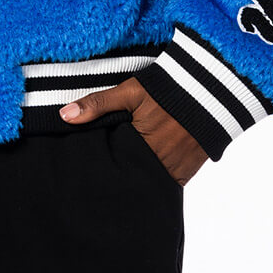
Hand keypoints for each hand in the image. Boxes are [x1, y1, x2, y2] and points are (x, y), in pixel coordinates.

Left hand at [59, 75, 208, 184]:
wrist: (209, 90)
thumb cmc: (165, 90)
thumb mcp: (129, 92)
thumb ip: (97, 104)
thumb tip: (64, 116)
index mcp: (140, 146)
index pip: (115, 167)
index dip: (105, 169)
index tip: (93, 173)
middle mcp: (160, 164)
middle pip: (133, 178)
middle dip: (121, 178)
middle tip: (106, 180)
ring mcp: (176, 170)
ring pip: (150, 183)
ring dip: (140, 179)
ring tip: (126, 178)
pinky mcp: (189, 171)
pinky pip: (169, 183)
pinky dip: (158, 179)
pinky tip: (146, 174)